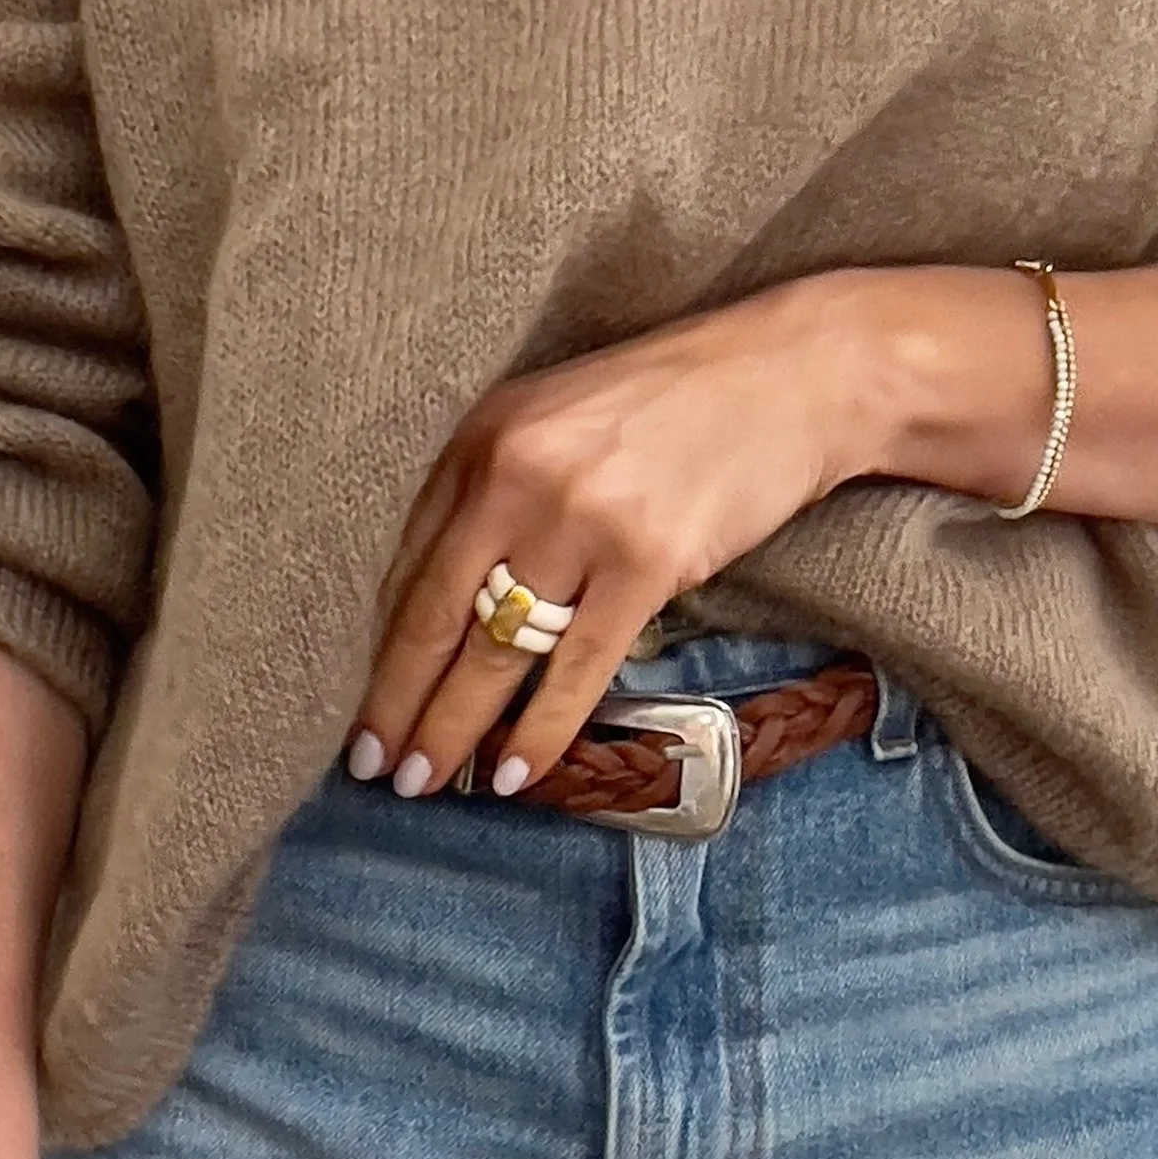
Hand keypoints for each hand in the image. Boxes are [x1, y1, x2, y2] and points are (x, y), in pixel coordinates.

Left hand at [347, 272, 885, 799]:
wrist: (794, 375)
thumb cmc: (680, 401)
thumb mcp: (560, 419)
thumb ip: (500, 488)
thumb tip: (453, 601)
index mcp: (483, 436)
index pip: (411, 563)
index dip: (381, 647)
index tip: (364, 704)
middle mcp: (517, 475)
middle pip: (436, 616)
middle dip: (396, 703)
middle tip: (370, 768)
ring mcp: (580, 521)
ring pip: (495, 652)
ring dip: (452, 729)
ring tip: (423, 783)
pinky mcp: (646, 564)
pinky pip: (577, 669)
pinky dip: (541, 730)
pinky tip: (513, 774)